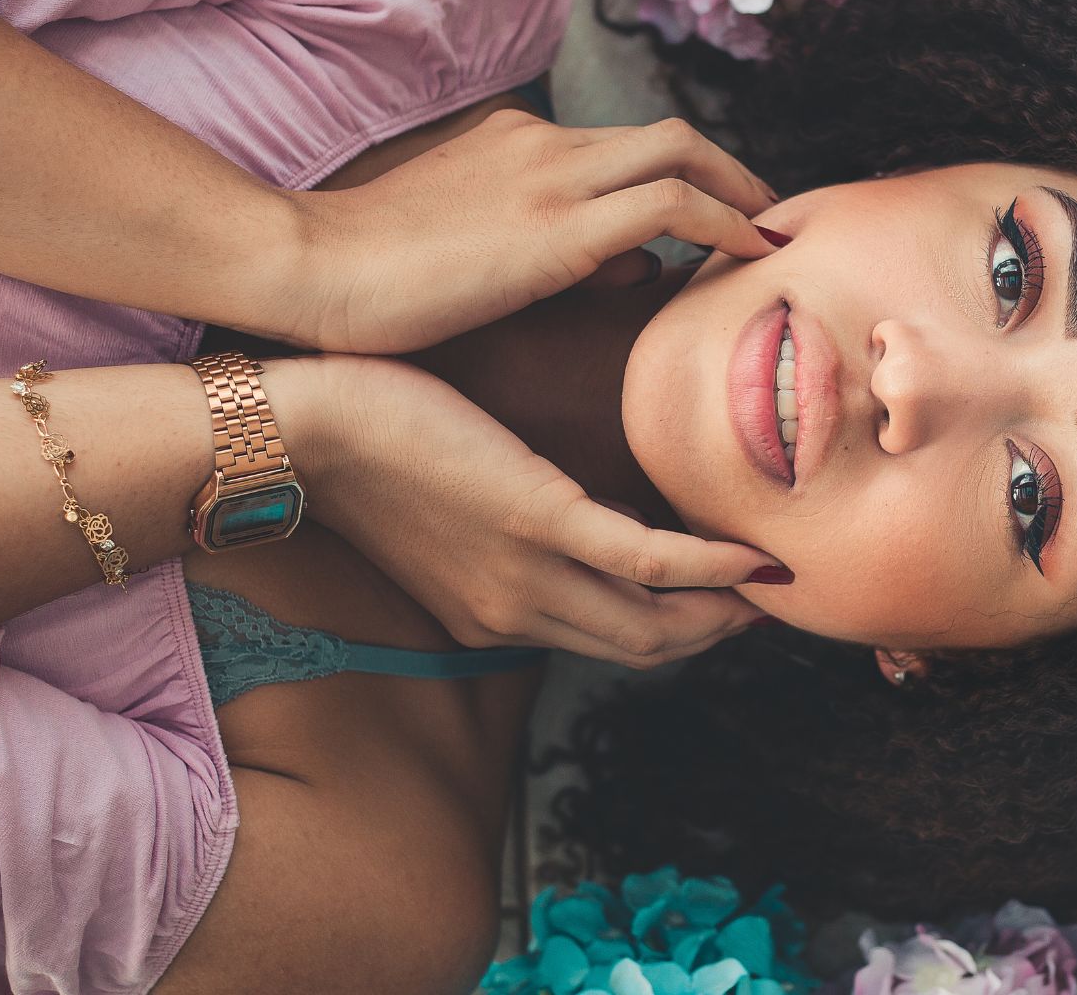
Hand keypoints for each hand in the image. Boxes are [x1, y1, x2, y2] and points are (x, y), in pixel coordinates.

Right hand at [272, 113, 781, 353]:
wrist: (304, 268)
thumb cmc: (373, 280)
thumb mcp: (475, 253)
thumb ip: (555, 251)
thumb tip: (633, 271)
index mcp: (514, 145)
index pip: (620, 147)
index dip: (684, 175)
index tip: (722, 214)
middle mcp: (540, 145)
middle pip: (667, 134)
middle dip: (730, 171)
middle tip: (768, 217)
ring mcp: (550, 177)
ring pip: (680, 152)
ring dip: (740, 191)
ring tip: (774, 236)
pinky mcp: (556, 226)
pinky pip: (670, 204)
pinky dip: (724, 222)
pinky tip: (752, 255)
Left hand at [274, 354, 778, 666]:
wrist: (298, 429)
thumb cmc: (360, 448)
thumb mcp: (433, 514)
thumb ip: (498, 527)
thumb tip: (552, 500)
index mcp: (488, 617)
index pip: (597, 641)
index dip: (669, 631)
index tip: (719, 603)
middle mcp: (514, 614)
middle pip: (641, 647)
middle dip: (712, 633)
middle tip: (771, 600)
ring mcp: (529, 575)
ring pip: (655, 622)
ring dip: (726, 609)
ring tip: (779, 578)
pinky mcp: (540, 522)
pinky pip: (648, 563)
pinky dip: (709, 567)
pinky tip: (752, 554)